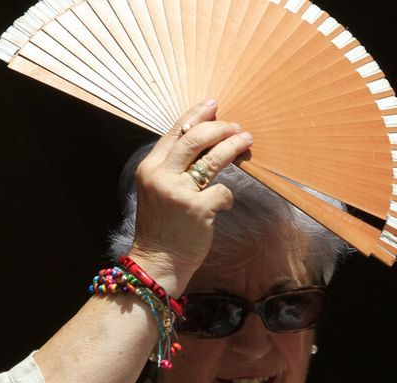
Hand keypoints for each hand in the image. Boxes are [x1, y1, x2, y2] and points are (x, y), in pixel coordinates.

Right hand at [128, 99, 253, 291]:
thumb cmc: (162, 227)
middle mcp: (161, 176)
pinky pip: (223, 192)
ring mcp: (179, 192)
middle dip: (219, 128)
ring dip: (233, 146)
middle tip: (236, 126)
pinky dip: (228, 196)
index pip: (175, 132)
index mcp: (150, 168)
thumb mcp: (157, 191)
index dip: (195, 115)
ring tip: (246, 140)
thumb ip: (173, 168)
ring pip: (212, 159)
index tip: (213, 105)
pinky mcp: (197, 209)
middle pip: (194, 139)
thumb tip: (203, 143)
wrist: (157, 262)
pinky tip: (224, 204)